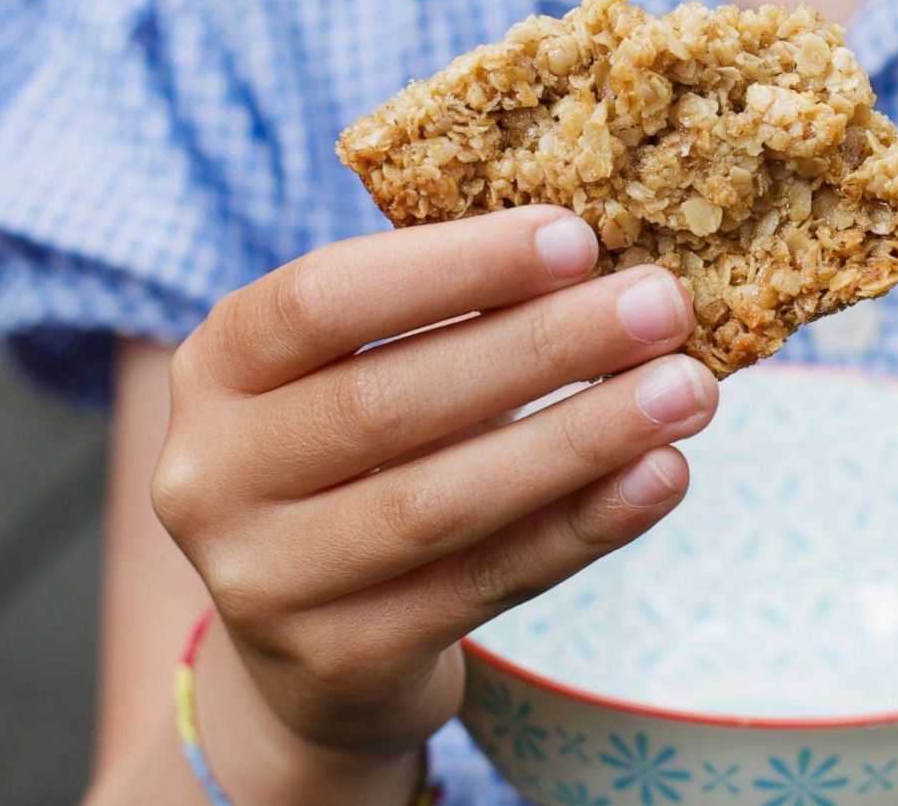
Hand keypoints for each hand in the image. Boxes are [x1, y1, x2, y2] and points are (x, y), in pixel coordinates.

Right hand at [151, 207, 717, 799]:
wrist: (313, 654)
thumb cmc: (362, 468)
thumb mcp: (360, 377)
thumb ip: (450, 318)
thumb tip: (607, 257)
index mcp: (215, 369)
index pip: (319, 298)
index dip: (452, 265)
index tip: (577, 237)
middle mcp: (211, 477)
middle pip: (389, 402)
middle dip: (542, 346)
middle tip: (662, 306)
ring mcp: (266, 583)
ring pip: (440, 503)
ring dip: (580, 438)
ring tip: (686, 391)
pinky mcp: (341, 660)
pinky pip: (485, 583)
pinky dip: (584, 525)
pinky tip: (662, 475)